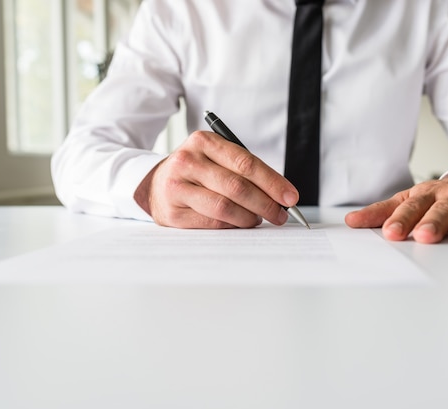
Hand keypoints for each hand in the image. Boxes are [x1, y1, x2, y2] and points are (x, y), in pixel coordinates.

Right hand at [134, 131, 298, 228]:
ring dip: (249, 218)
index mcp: (203, 142)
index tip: (290, 197)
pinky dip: (232, 226)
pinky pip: (212, 223)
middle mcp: (187, 161)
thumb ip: (244, 171)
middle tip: (280, 215)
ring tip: (259, 219)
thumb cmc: (197, 171)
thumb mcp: (216, 158)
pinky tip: (239, 224)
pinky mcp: (172, 214)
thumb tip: (281, 196)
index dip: (272, 182)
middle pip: (237, 187)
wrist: (156, 183)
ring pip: (224, 207)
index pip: (246, 163)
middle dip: (265, 204)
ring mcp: (176, 188)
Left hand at [345, 168, 447, 242]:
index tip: (390, 233)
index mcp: (428, 195)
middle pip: (442, 209)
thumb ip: (383, 212)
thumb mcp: (412, 199)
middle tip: (423, 237)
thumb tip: (350, 221)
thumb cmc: (444, 196)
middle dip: (433, 222)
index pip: (411, 207)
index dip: (401, 220)